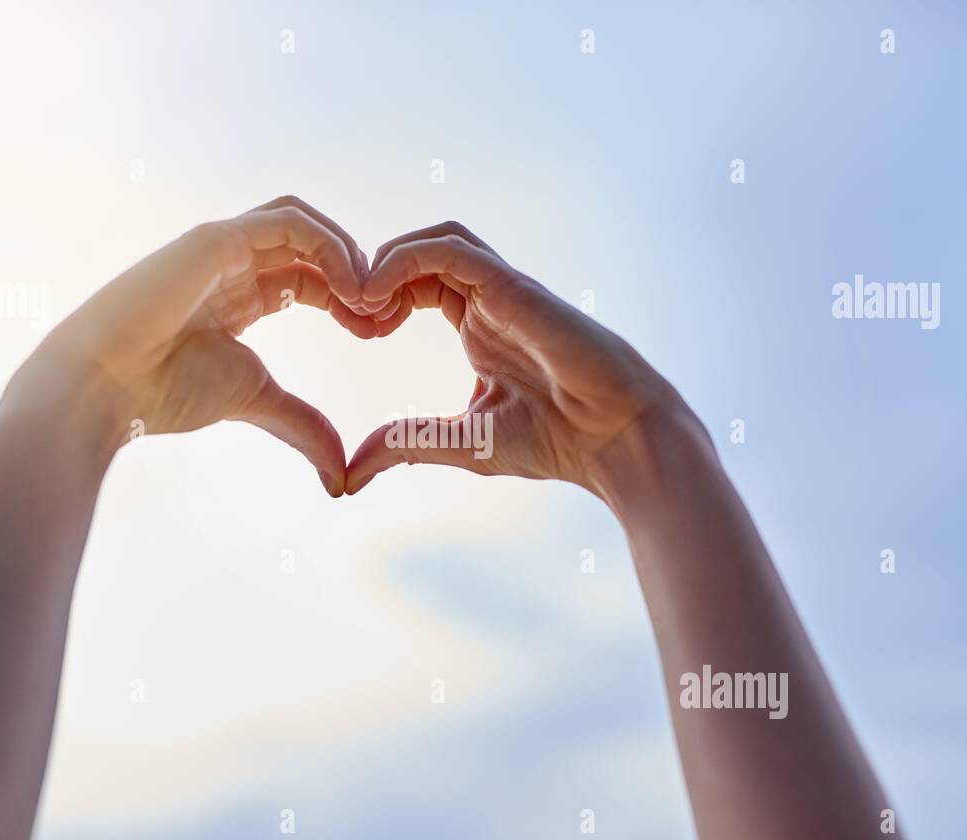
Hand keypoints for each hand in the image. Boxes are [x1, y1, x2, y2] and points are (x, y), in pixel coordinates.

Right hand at [6, 196, 377, 495]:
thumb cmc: (164, 392)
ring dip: (346, 253)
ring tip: (367, 298)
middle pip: (313, 246)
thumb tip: (340, 474)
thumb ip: (300, 423)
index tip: (377, 331)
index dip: (350, 297)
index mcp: (241, 294)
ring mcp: (222, 246)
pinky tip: (347, 285)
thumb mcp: (254, 399)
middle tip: (382, 314)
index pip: (312, 276)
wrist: (104, 387)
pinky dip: (327, 245)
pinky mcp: (214, 238)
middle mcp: (232, 263)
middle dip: (356, 273)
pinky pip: (287, 221)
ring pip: (304, 223)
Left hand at [345, 222, 696, 497]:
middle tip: (348, 312)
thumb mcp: (462, 443)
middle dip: (376, 273)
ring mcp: (505, 291)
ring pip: (436, 240)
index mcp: (480, 328)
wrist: (618, 440)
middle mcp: (491, 302)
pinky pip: (453, 250)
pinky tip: (380, 295)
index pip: (418, 284)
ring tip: (360, 299)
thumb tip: (350, 473)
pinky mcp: (515, 288)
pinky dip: (408, 259)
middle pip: (421, 254)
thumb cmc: (558, 442)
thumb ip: (408, 445)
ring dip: (389, 259)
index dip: (378, 297)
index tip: (355, 330)